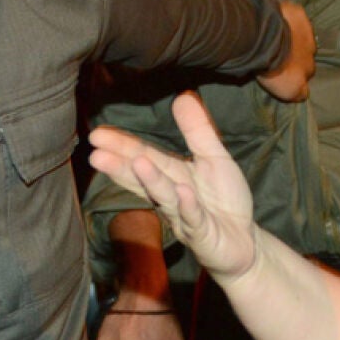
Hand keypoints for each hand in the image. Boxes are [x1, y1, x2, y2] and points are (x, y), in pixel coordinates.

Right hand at [88, 93, 261, 283]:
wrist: (244, 243)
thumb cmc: (223, 201)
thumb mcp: (214, 158)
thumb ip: (198, 131)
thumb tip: (182, 96)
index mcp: (171, 175)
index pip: (142, 157)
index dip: (121, 146)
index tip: (96, 135)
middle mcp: (170, 197)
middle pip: (144, 179)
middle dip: (120, 167)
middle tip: (95, 155)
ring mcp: (185, 218)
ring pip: (166, 199)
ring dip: (152, 182)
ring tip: (138, 163)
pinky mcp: (204, 236)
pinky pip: (195, 220)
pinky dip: (189, 207)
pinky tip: (183, 193)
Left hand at [255, 0, 314, 101]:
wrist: (265, 40)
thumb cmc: (273, 68)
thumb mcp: (287, 89)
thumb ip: (300, 92)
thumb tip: (305, 93)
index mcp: (308, 68)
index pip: (308, 71)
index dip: (296, 71)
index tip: (283, 69)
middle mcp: (312, 49)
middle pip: (307, 51)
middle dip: (296, 51)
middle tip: (278, 51)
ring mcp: (306, 30)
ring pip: (303, 33)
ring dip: (293, 34)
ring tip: (276, 34)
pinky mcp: (298, 13)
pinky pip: (296, 15)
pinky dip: (288, 16)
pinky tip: (276, 17)